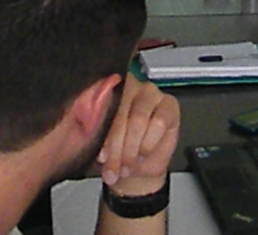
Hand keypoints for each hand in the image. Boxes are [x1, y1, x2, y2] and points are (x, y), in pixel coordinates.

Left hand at [97, 74, 178, 195]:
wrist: (137, 168)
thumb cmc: (117, 150)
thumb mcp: (101, 144)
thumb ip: (95, 132)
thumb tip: (88, 131)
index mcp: (108, 90)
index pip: (101, 104)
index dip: (101, 133)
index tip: (101, 156)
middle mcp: (130, 87)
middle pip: (120, 113)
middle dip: (116, 147)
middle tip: (113, 169)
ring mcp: (151, 93)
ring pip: (139, 119)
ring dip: (132, 149)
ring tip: (127, 166)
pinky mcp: (169, 105)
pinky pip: (159, 123)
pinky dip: (149, 143)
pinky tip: (144, 154)